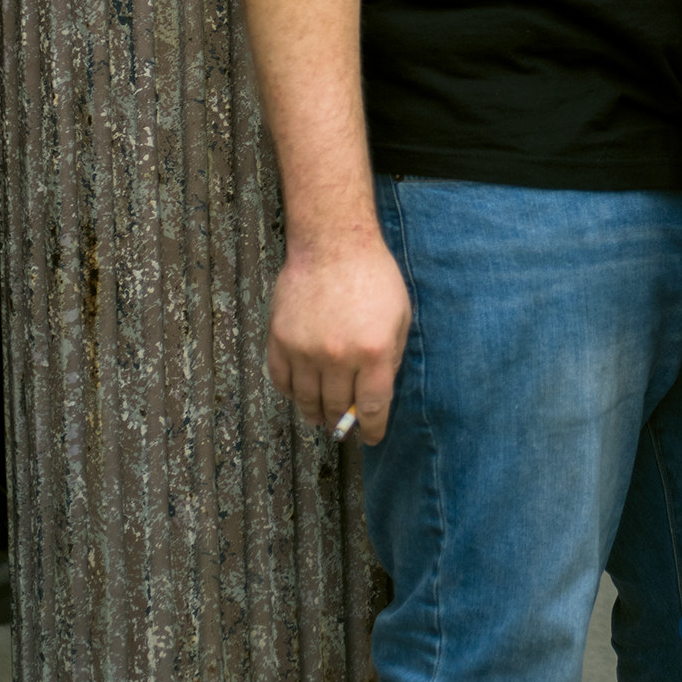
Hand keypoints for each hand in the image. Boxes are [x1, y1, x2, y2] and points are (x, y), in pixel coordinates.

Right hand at [266, 233, 410, 443]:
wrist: (333, 244)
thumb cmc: (374, 276)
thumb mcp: (401, 315)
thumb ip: (393, 357)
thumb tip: (379, 392)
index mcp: (374, 352)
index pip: (372, 408)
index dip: (371, 429)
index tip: (370, 438)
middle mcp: (338, 357)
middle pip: (337, 408)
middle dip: (343, 422)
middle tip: (343, 427)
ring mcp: (306, 350)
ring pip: (307, 402)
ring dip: (316, 414)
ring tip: (321, 417)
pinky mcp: (281, 340)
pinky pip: (282, 382)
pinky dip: (291, 393)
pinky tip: (301, 393)